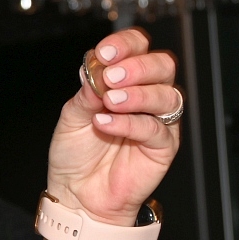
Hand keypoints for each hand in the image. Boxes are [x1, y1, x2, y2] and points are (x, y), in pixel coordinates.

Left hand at [46, 28, 180, 226]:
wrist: (77, 194)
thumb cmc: (76, 155)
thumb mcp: (71, 118)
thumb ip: (85, 94)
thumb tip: (94, 70)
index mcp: (125, 82)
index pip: (138, 49)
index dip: (125, 45)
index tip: (104, 53)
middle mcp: (146, 97)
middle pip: (163, 66)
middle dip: (137, 66)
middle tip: (111, 76)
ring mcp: (158, 121)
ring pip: (167, 95)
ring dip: (138, 93)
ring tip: (110, 101)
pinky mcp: (163, 146)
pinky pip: (156, 128)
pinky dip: (131, 122)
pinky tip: (106, 122)